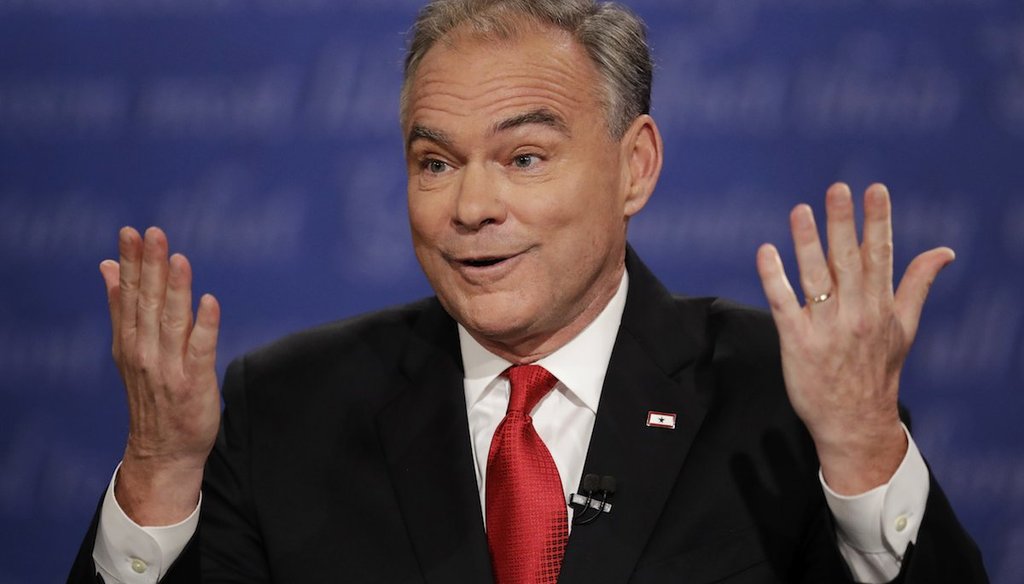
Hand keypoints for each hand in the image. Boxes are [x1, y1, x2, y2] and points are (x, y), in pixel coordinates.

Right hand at [99, 226, 220, 524]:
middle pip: (148, 303)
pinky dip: (205, 326)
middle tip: (153, 233)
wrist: (162, 450)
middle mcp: (145, 352)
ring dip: (175, 289)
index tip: (131, 232)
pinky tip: (209, 301)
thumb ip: (122, 307)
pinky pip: (201, 350)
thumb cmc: (152, 394)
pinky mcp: (195, 382)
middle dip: (150, 267)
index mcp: (129, 341)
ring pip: (172, 321)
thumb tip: (108, 267)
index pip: (128, 295)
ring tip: (178, 258)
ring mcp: (170, 367)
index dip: (130, 263)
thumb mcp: (129, 348)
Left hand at [756, 183, 952, 494]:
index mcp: (881, 306)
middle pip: (848, 260)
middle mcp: (855, 314)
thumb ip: (917, 285)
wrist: (854, 422)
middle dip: (843, 223)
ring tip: (800, 210)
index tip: (875, 190)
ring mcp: (825, 328)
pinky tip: (766, 251)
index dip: (878, 221)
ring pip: (815, 277)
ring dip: (806, 242)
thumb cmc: (877, 371)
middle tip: (837, 189)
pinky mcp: (797, 342)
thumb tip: (944, 252)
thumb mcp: (904, 328)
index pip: (881, 256)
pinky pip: (783, 303)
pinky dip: (775, 277)